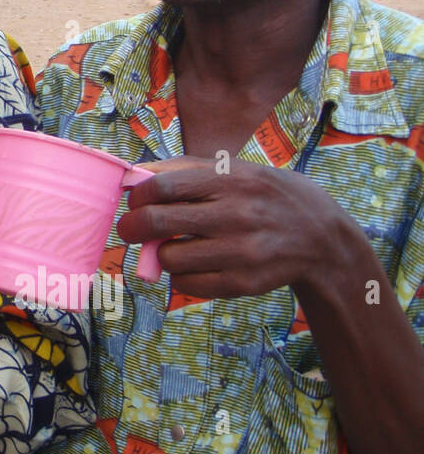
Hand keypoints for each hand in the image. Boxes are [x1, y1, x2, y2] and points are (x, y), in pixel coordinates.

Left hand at [118, 156, 369, 299]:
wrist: (322, 238)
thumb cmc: (264, 196)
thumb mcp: (235, 170)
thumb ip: (184, 168)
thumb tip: (133, 176)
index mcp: (231, 181)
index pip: (162, 186)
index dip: (138, 196)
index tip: (136, 202)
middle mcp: (236, 215)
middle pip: (157, 222)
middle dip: (131, 227)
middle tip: (130, 229)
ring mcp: (241, 252)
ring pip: (169, 258)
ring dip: (161, 253)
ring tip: (174, 245)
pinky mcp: (243, 283)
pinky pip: (187, 285)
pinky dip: (180, 276)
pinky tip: (194, 264)